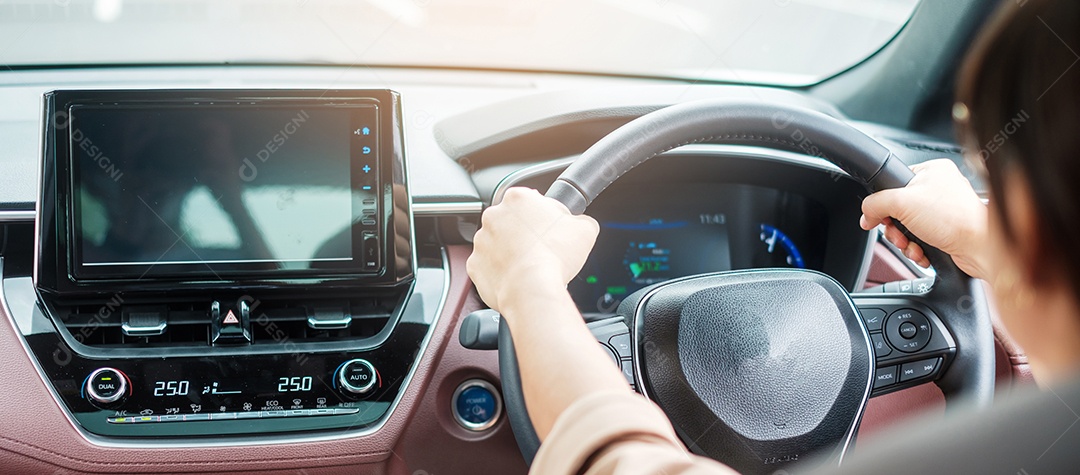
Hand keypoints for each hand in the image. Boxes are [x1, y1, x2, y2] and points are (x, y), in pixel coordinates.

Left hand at [467, 188, 599, 313]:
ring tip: (530, 265)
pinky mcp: (475, 264)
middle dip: (525, 232)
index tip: (552, 228)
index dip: (544, 214)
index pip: (532, 199)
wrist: (531, 289)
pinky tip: (517, 276)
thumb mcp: (585, 229)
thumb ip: (580, 219)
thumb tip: (580, 223)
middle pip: (512, 220)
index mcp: (518, 198)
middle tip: (542, 248)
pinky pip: (489, 266)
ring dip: (511, 251)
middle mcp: (494, 216)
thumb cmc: (555, 257)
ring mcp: (482, 241)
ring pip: (498, 243)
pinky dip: (501, 271)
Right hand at [860, 159, 989, 278]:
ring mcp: (943, 212)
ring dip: (905, 241)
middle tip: (900, 232)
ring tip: (914, 245)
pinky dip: (917, 249)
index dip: (885, 202)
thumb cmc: (955, 219)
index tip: (883, 215)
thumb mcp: (902, 202)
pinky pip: (919, 240)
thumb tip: (866, 215)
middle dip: (895, 228)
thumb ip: (875, 204)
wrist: (981, 248)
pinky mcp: (946, 232)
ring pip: (907, 228)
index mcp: (933, 171)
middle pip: (898, 209)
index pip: (895, 182)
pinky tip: (923, 251)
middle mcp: (939, 190)